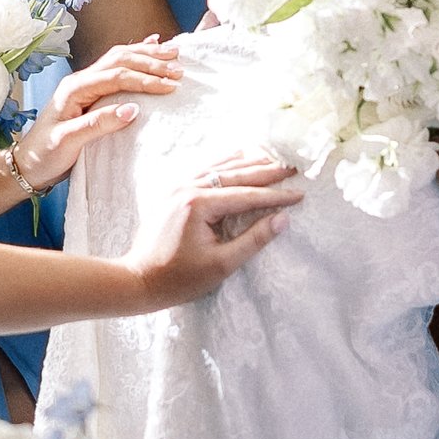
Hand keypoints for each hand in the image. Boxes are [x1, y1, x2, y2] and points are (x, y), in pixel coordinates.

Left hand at [7, 41, 184, 193]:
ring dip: (147, 55)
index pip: (117, 76)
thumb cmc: (45, 155)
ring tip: (173, 53)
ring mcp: (85, 85)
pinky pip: (116, 68)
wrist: (27, 165)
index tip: (170, 86)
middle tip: (178, 68)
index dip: (145, 79)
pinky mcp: (91, 94)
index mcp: (75, 89)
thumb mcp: (69, 142)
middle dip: (151, 62)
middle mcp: (80, 81)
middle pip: (120, 60)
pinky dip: (136, 56)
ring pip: (119, 59)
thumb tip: (132, 109)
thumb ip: (98, 124)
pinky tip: (150, 46)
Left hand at [124, 155, 304, 303]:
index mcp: (198, 204)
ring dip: (249, 162)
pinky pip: (206, 170)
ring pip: (220, 167)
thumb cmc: (178, 279)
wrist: (138, 281)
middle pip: (235, 174)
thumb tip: (283, 219)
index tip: (300, 194)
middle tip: (293, 167)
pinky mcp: (174, 192)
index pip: (247, 195)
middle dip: (267, 170)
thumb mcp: (221, 264)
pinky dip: (227, 164)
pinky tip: (240, 159)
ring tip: (274, 157)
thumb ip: (253, 240)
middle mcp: (187, 188)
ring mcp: (178, 186)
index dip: (275, 196)